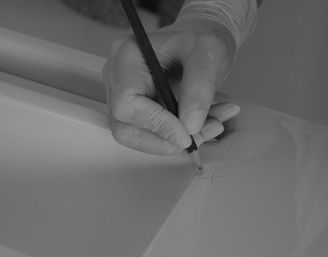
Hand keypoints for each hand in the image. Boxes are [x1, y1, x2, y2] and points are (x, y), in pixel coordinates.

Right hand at [103, 21, 239, 154]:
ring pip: (138, 138)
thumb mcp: (208, 55)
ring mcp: (123, 98)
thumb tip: (189, 126)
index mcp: (126, 57)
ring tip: (210, 127)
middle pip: (126, 128)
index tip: (186, 135)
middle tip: (202, 135)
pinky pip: (150, 137)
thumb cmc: (198, 42)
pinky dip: (178, 139)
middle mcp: (116, 79)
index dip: (155, 124)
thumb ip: (199, 89)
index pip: (127, 103)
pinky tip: (202, 126)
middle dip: (166, 141)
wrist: (200, 47)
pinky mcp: (135, 114)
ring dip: (175, 142)